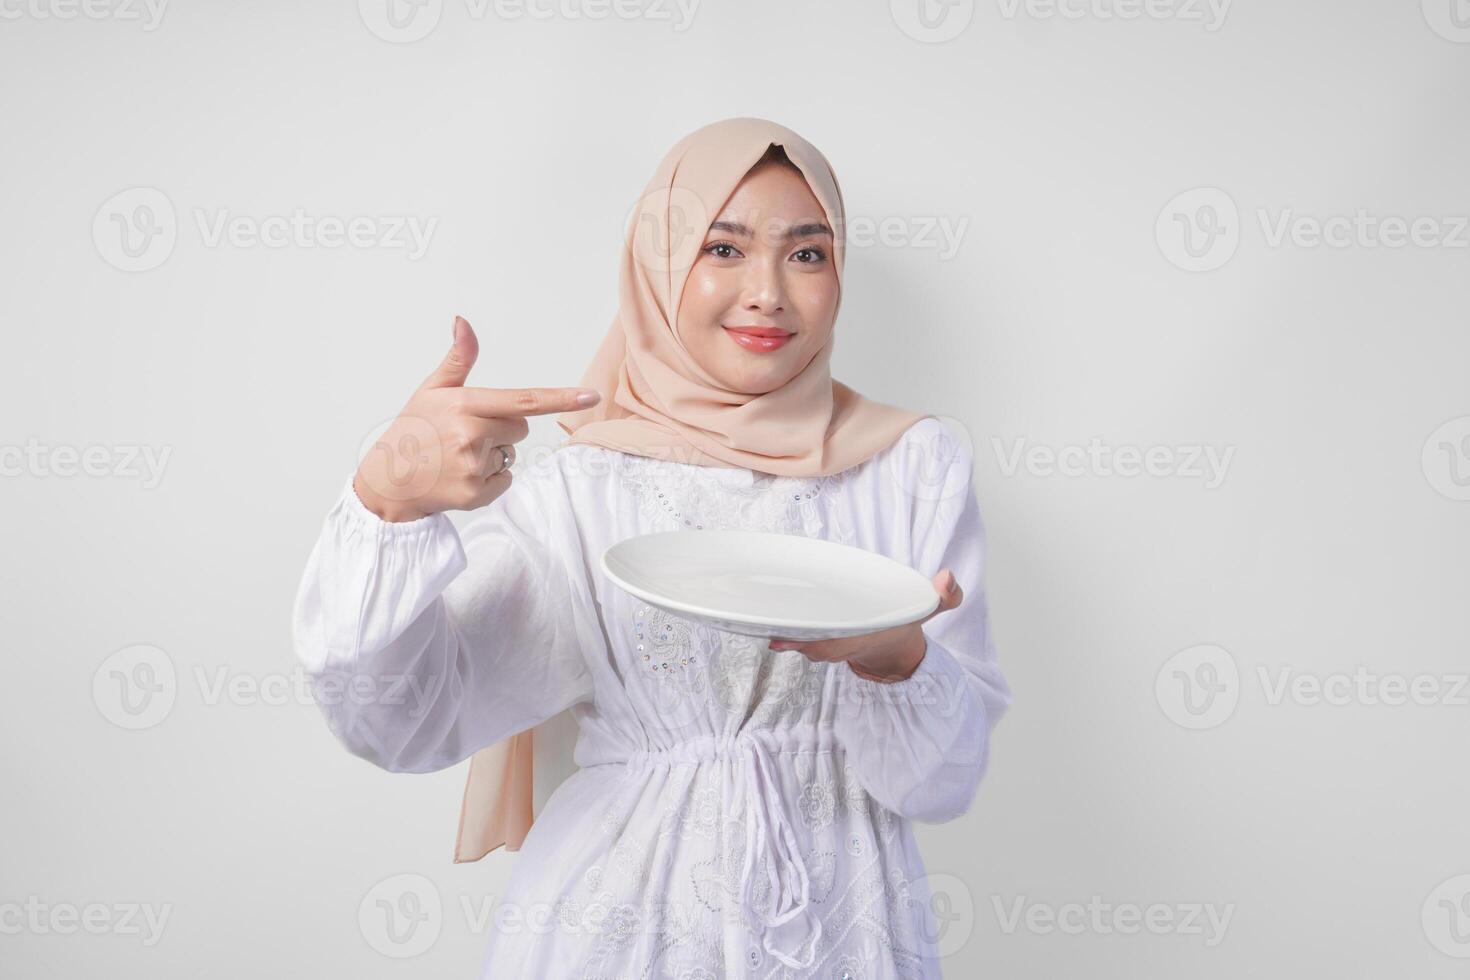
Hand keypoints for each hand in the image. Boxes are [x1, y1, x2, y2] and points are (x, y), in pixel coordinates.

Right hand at [352, 315, 600, 522]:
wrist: (387, 481)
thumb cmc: (413, 430)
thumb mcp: (432, 389)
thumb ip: (458, 358)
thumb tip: (463, 321)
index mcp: (463, 404)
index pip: (523, 400)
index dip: (561, 398)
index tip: (590, 396)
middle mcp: (470, 434)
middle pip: (520, 428)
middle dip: (501, 429)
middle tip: (465, 435)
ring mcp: (473, 466)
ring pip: (512, 454)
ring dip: (493, 454)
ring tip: (457, 456)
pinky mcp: (476, 493)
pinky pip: (505, 479)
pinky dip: (489, 479)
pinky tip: (461, 475)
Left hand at [768, 569, 963, 682]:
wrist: (891, 646)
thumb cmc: (903, 621)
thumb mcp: (927, 608)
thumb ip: (942, 597)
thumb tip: (948, 579)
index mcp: (864, 637)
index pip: (837, 645)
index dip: (815, 643)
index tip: (794, 637)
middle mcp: (841, 643)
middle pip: (809, 646)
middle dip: (789, 638)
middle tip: (766, 625)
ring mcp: (825, 642)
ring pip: (797, 641)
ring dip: (777, 632)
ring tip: (754, 617)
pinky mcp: (813, 636)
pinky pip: (792, 633)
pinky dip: (774, 626)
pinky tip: (754, 612)